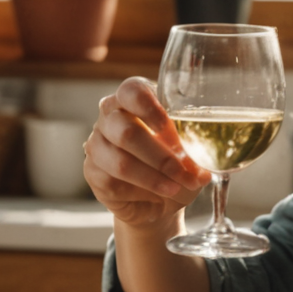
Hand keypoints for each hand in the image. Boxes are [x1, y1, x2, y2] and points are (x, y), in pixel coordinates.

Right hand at [85, 77, 210, 229]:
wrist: (160, 200)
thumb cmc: (176, 164)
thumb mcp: (190, 152)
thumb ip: (194, 152)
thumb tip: (200, 171)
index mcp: (134, 100)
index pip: (131, 91)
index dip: (149, 108)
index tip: (168, 127)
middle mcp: (111, 117)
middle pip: (127, 131)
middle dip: (161, 157)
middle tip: (184, 171)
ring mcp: (97, 144)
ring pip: (121, 162)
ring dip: (154, 177)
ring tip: (177, 187)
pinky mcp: (92, 173)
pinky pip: (114, 182)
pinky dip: (143, 190)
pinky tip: (160, 193)